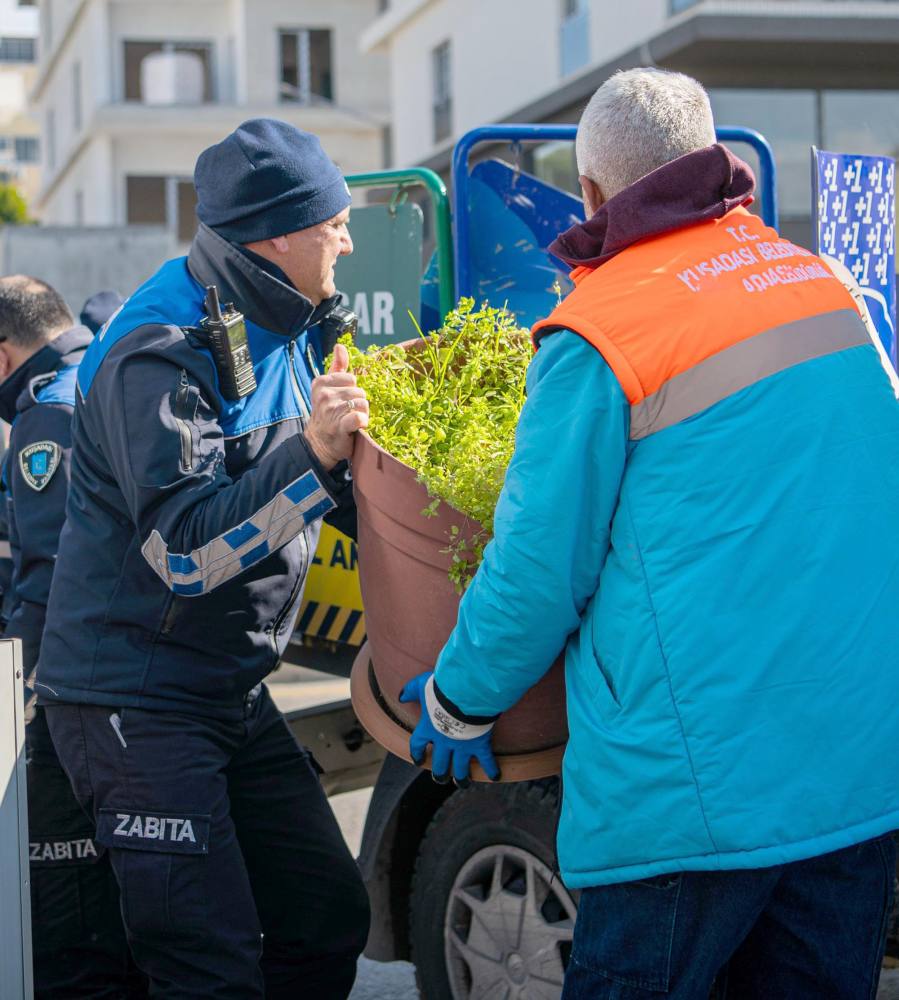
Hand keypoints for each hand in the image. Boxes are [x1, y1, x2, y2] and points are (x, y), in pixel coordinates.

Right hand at [303, 344, 368, 468]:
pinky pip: (360, 417)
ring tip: (351, 421)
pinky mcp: (339, 426)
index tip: (343, 401)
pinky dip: (362, 423)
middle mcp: (324, 395)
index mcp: (321, 383)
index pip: (352, 379)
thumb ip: (337, 367)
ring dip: (362, 414)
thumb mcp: (328, 388)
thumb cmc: (327, 414)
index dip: (353, 391)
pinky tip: (356, 427)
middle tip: (348, 414)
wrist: (319, 443)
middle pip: (359, 391)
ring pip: (363, 404)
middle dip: (359, 404)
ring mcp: (331, 410)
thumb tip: (340, 346)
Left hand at [399, 671, 499, 786]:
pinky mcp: (479, 744)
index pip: (417, 745)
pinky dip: (491, 769)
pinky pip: (486, 761)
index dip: (417, 754)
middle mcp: (444, 742)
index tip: (418, 760)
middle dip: (439, 773)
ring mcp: (462, 746)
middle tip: (440, 778)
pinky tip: (495, 777)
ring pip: (460, 769)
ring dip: (461, 777)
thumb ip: (410, 690)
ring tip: (461, 783)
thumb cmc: (442, 689)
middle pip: (440, 763)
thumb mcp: (421, 685)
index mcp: (428, 728)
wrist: (465, 694)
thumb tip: (401, 696)